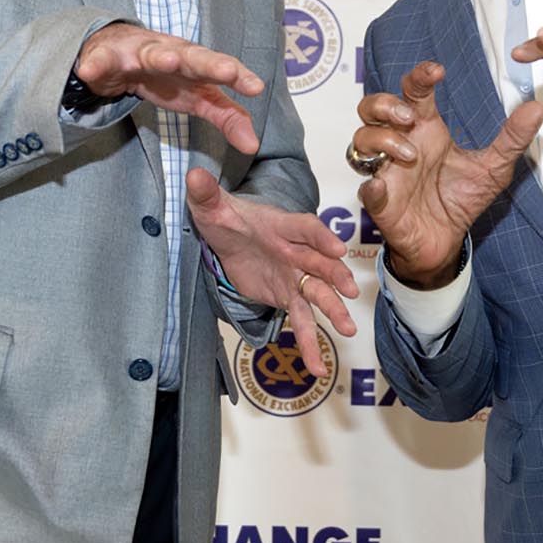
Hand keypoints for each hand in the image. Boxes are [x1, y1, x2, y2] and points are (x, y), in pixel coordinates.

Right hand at [75, 24, 263, 154]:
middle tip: (227, 71)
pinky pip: (101, 61)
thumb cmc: (165, 75)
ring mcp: (139, 53)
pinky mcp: (108, 58)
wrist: (116, 52)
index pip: (221, 69)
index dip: (239, 77)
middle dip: (209, 63)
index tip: (256, 88)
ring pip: (151, 53)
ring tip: (166, 61)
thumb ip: (227, 117)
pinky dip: (96, 64)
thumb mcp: (199, 98)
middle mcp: (171, 53)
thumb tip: (253, 144)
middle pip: (193, 57)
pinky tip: (90, 70)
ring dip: (159, 56)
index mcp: (196, 64)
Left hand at [185, 169, 357, 377]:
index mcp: (282, 225)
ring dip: (333, 310)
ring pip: (318, 294)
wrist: (227, 237)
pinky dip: (308, 343)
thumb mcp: (211, 207)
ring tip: (347, 331)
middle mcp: (295, 251)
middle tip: (349, 291)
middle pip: (320, 263)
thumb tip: (193, 174)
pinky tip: (316, 368)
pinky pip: (301, 321)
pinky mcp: (288, 296)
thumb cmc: (225, 218)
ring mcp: (295, 276)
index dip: (321, 237)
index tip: (336, 249)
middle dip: (335, 276)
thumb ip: (205, 193)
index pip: (306, 228)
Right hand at [351, 62, 542, 288]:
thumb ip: (512, 138)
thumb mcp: (494, 168)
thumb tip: (537, 108)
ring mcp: (386, 171)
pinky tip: (382, 186)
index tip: (437, 72)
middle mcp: (400, 144)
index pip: (413, 92)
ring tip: (411, 154)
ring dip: (383, 140)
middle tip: (411, 117)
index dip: (418, 76)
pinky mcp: (381, 202)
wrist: (446, 243)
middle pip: (371, 107)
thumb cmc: (461, 200)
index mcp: (426, 130)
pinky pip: (366, 189)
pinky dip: (371, 186)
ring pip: (361, 140)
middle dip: (386, 104)